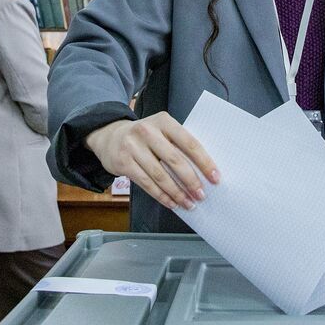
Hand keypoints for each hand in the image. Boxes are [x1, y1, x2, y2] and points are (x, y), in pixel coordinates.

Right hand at [85, 112, 218, 209]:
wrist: (109, 137)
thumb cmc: (145, 136)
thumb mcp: (161, 130)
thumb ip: (178, 144)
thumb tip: (203, 170)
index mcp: (163, 121)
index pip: (189, 142)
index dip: (204, 162)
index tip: (215, 177)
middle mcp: (147, 131)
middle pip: (175, 160)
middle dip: (191, 181)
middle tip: (202, 195)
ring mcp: (133, 147)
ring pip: (160, 175)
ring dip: (177, 193)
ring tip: (189, 203)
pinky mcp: (123, 163)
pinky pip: (146, 183)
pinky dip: (161, 196)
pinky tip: (172, 202)